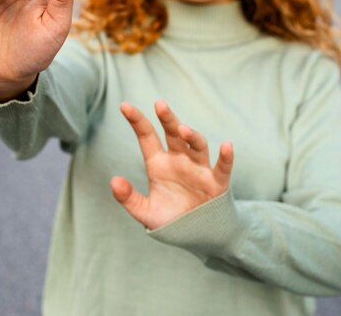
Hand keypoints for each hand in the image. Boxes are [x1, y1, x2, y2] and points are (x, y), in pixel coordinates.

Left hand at [110, 100, 233, 229]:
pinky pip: (222, 167)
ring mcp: (198, 169)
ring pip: (197, 145)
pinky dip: (226, 157)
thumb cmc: (170, 219)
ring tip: (182, 129)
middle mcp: (179, 160)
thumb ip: (128, 198)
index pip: (147, 136)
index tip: (124, 106)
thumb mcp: (145, 212)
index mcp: (159, 163)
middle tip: (159, 104)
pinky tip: (226, 145)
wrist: (196, 235)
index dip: (137, 121)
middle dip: (167, 119)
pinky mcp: (216, 182)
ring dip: (191, 135)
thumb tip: (114, 181)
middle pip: (173, 133)